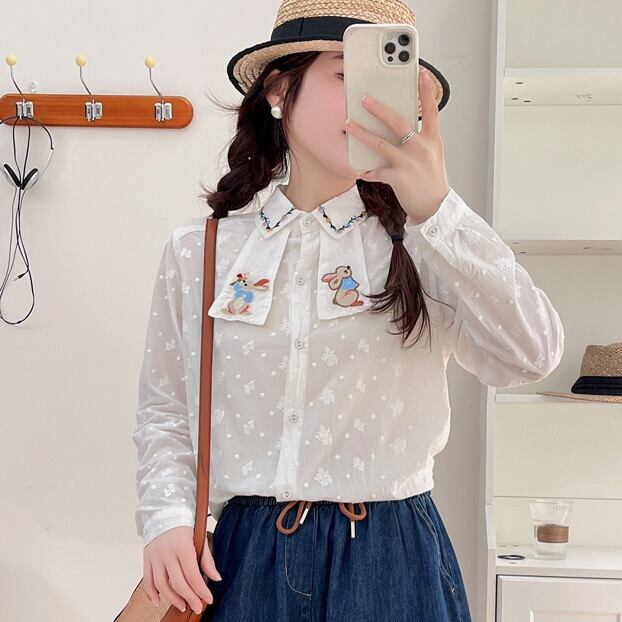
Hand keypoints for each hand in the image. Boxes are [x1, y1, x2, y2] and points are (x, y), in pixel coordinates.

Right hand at [142, 525, 221, 615]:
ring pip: (161, 585)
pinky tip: (160, 601)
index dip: (201, 590)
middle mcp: (167, 553)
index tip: (208, 599)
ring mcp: (155, 556)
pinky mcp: (147, 558)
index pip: (192, 575)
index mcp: (182, 546)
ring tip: (183, 605)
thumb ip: (207, 559)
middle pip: (178, 583)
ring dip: (173, 598)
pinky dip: (152, 593)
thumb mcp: (200, 536)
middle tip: (198, 606)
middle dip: (190, 598)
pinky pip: (147, 580)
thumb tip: (216, 578)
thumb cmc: (185, 522)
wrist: (166, 509)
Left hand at [345, 67, 449, 224]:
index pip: (432, 110)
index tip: (420, 72)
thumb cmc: (432, 181)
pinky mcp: (399, 178)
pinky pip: (377, 171)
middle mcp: (421, 148)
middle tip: (364, 98)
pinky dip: (367, 170)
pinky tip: (359, 169)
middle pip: (398, 122)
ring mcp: (409, 163)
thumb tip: (404, 126)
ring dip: (362, 133)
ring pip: (380, 144)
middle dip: (379, 108)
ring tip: (348, 124)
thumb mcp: (433, 155)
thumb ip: (421, 139)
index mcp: (432, 140)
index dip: (426, 90)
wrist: (435, 207)